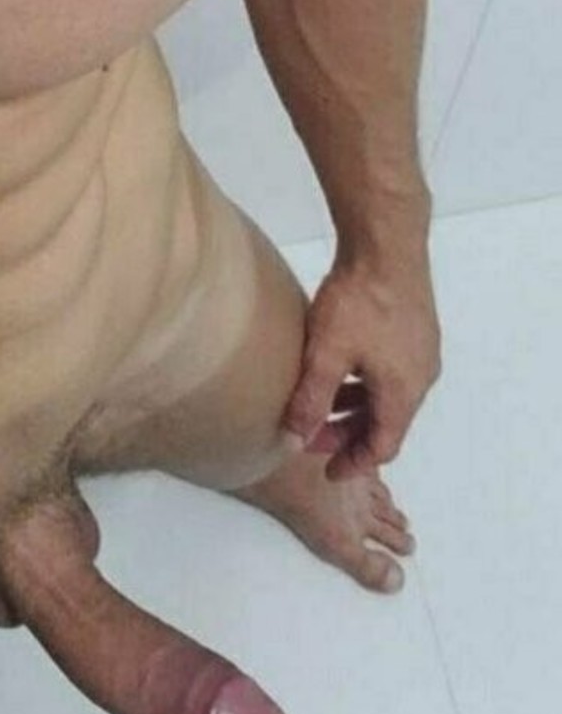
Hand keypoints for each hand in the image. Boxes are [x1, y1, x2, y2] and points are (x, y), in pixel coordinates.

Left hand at [280, 249, 441, 480]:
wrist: (386, 244)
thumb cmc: (362, 298)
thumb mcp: (326, 354)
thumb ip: (310, 399)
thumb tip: (294, 437)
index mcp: (404, 392)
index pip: (383, 446)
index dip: (353, 462)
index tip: (329, 470)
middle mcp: (420, 376)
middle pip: (386, 421)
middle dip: (349, 433)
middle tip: (313, 435)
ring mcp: (420, 350)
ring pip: (387, 393)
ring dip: (355, 405)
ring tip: (320, 403)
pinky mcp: (414, 327)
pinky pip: (391, 369)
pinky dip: (365, 380)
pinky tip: (340, 366)